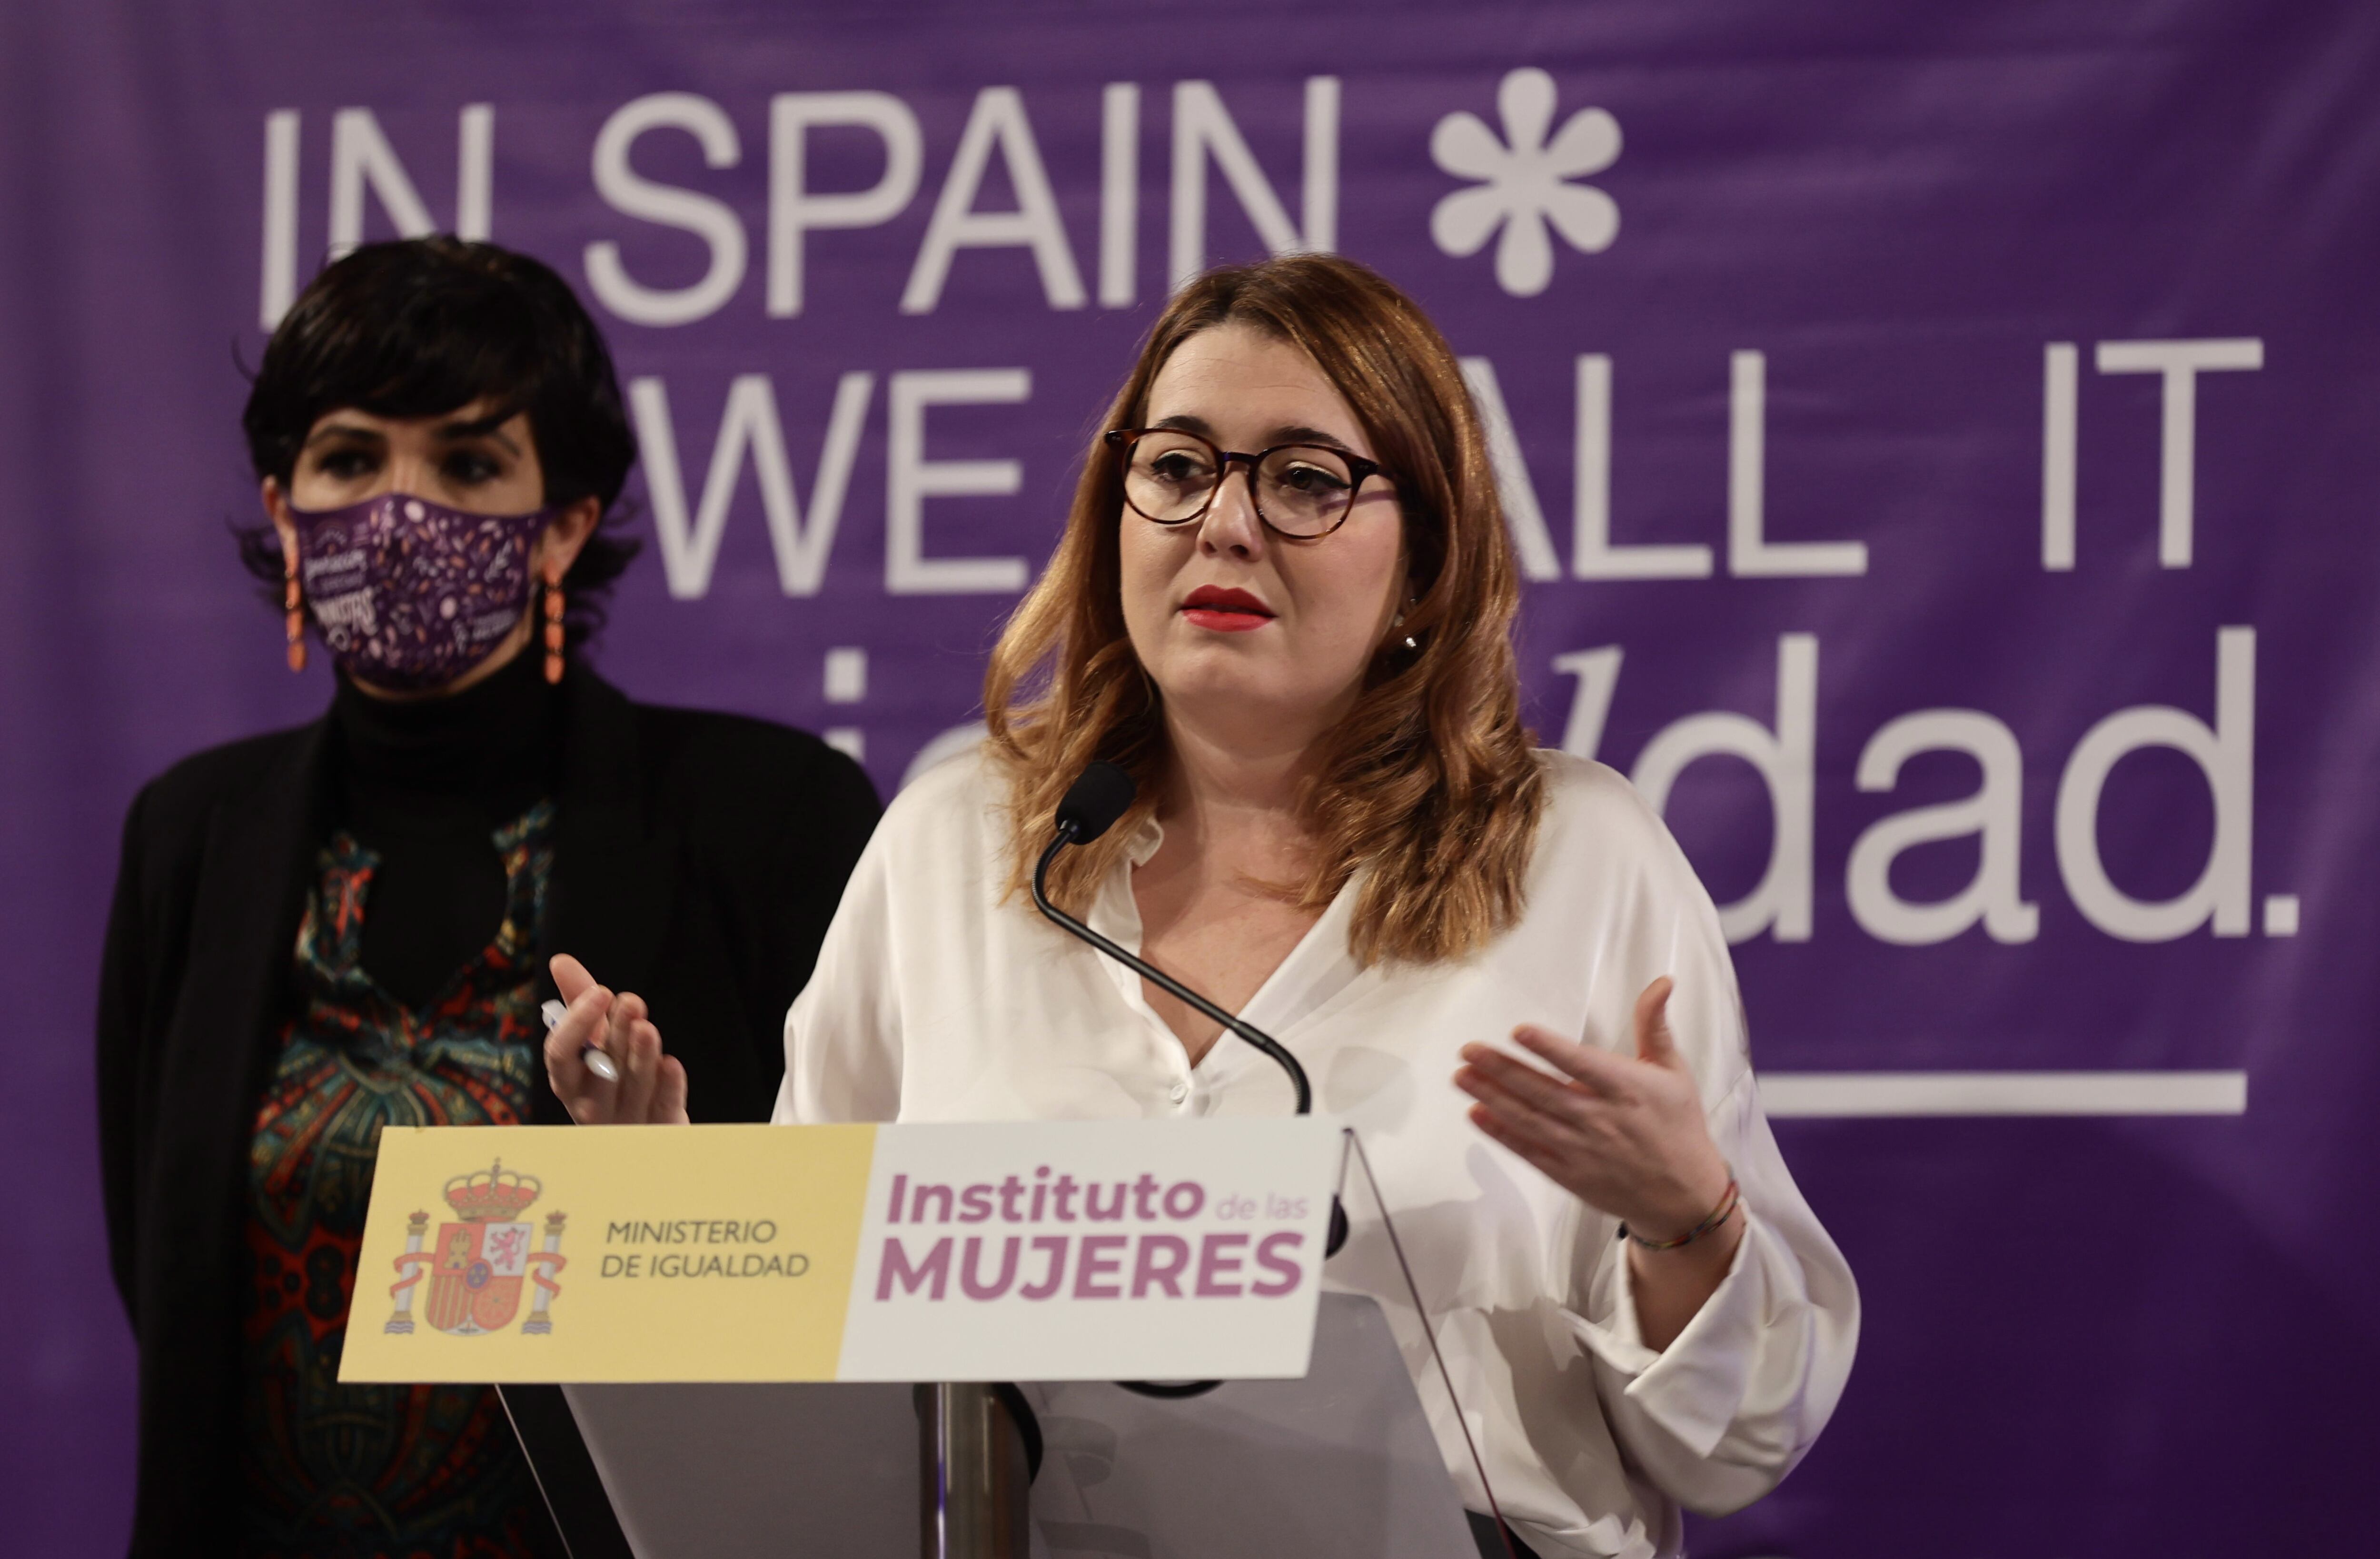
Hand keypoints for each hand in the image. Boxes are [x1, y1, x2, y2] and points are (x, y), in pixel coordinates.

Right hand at [544, 953, 688, 1124]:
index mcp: (569, 1081)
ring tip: (647, 1027)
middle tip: (632, 1001)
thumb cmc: (609, 1078)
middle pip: (601, 1070)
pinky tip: (671, 1064)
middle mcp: (591, 1105)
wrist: (640, 1133)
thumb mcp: (594, 1039)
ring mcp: (625, 1122)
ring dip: (640, 1056)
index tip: (599, 992)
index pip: (561, 1055)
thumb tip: (561, 961)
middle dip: (616, 1035)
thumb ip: (579, 1002)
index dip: (577, 1024)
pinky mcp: (660, 1130)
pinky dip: (667, 1087)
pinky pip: (662, 1109)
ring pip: (633, 1088)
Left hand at [1454, 977, 1729, 1239]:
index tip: (1519, 1031)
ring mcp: (1582, 1150)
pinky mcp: (1570, 1175)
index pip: (1582, 1065)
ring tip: (1461, 1075)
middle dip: (1501, 1070)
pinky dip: (1502, 1134)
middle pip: (1543, 1091)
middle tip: (1468, 1050)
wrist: (1685, 1197)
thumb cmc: (1679, 1126)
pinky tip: (1477, 1114)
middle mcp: (1601, 1120)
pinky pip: (1529, 1151)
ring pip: (1529, 1120)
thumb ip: (1654, 1025)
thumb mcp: (1673, 1072)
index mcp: (1627, 1089)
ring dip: (1492, 1097)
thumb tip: (1662, 981)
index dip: (1549, 1048)